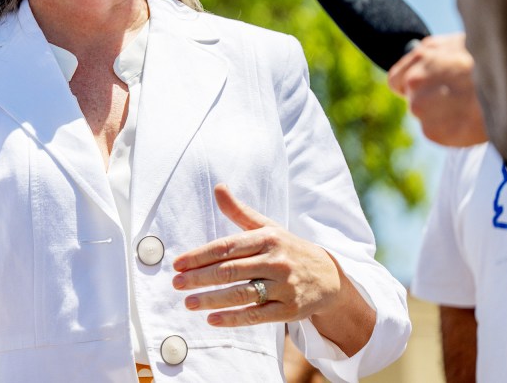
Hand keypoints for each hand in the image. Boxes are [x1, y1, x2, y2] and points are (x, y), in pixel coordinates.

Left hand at [172, 185, 373, 355]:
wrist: (329, 277)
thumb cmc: (288, 249)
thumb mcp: (267, 227)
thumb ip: (239, 211)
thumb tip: (218, 187)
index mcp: (267, 238)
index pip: (226, 247)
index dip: (199, 256)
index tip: (178, 264)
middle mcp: (275, 261)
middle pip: (230, 270)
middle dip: (200, 278)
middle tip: (177, 283)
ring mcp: (283, 287)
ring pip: (241, 294)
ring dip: (211, 299)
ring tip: (188, 302)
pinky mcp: (289, 310)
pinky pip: (257, 315)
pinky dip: (233, 318)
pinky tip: (212, 319)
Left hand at [386, 34, 486, 146]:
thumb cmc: (491, 62)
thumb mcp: (458, 44)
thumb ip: (435, 55)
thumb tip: (425, 62)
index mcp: (421, 55)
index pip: (397, 80)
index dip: (417, 88)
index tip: (433, 91)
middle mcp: (415, 79)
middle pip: (413, 101)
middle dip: (431, 102)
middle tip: (459, 100)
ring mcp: (421, 105)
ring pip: (424, 117)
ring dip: (441, 117)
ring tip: (467, 108)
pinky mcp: (432, 129)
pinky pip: (435, 133)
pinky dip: (450, 132)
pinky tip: (469, 120)